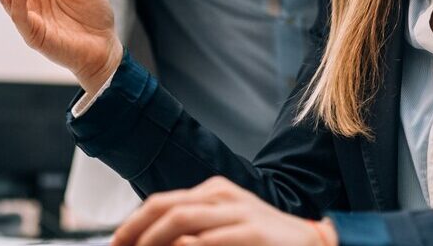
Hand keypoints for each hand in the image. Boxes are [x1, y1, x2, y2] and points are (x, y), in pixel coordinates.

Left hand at [113, 177, 336, 245]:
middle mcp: (222, 196)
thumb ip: (195, 231)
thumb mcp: (226, 228)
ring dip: (151, 241)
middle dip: (133, 231)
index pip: (161, 203)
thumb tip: (160, 241)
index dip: (132, 224)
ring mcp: (238, 213)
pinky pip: (208, 240)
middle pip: (164, 207)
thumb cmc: (267, 242)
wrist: (315, 244)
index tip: (116, 244)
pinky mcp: (252, 233)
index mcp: (214, 193)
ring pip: (180, 220)